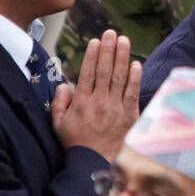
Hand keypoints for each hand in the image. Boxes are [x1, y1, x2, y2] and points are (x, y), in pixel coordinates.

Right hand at [52, 29, 140, 160]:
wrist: (94, 163)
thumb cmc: (76, 144)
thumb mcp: (58, 125)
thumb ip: (59, 103)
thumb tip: (63, 85)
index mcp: (81, 103)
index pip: (88, 73)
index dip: (93, 55)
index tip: (96, 41)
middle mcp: (99, 102)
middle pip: (105, 70)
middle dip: (109, 49)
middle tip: (112, 33)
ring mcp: (115, 108)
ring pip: (120, 77)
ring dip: (123, 57)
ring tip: (124, 41)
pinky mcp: (129, 114)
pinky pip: (132, 92)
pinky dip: (135, 77)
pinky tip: (136, 63)